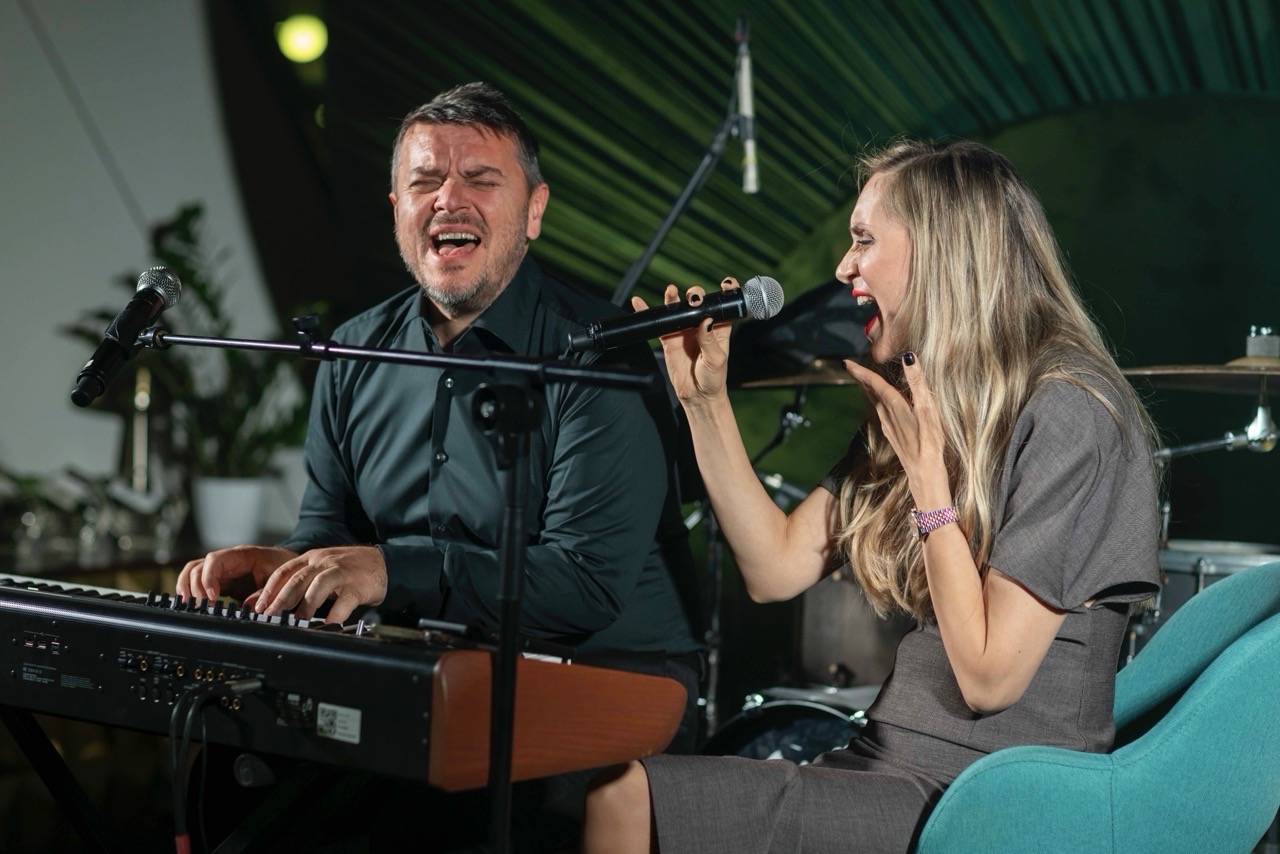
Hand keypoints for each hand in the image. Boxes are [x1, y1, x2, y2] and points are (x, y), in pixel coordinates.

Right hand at [178, 545, 298, 603]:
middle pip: (199, 567)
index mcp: (241, 555)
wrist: (288, 564)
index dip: (208, 578)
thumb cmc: (283, 566)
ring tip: (188, 604)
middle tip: (203, 606)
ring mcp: (222, 569)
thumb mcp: (278, 579)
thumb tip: (249, 609)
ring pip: (194, 572)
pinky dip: (191, 590)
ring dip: (187, 587)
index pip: (214, 560)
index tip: (213, 597)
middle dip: (196, 587)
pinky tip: (190, 603)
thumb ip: (263, 594)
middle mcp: (227, 560)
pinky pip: (199, 581)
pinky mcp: (221, 580)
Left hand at [251, 545, 387, 623]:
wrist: (383, 563)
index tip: (258, 607)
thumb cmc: (349, 569)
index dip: (269, 590)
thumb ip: (301, 582)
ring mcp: (342, 572)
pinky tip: (327, 626)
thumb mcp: (322, 569)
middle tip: (270, 617)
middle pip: (298, 579)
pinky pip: (344, 601)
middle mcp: (324, 562)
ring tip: (298, 622)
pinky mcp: (358, 585)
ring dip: (306, 606)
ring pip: (318, 586)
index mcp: (312, 558)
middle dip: (281, 599)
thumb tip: (273, 603)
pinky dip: (334, 615)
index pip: (284, 571)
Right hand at [634, 277, 737, 406]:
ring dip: (673, 298)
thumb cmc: (713, 378)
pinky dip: (648, 313)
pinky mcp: (669, 339)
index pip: (722, 304)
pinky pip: (658, 323)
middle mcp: (701, 325)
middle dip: (694, 295)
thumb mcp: (716, 359)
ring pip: (677, 309)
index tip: (725, 283)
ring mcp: (684, 330)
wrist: (697, 395)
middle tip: (692, 299)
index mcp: (718, 327)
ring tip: (670, 291)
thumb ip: (709, 340)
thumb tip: (705, 321)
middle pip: (697, 302)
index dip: (725, 291)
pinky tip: (639, 303)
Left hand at [843, 353, 949, 502]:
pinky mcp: (892, 433)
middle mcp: (885, 413)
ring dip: (866, 388)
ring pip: (873, 400)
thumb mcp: (927, 408)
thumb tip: (908, 357)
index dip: (859, 370)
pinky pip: (879, 410)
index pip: (872, 382)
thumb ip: (917, 381)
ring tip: (862, 379)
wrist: (923, 471)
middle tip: (849, 366)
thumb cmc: (929, 440)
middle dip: (859, 377)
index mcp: (892, 404)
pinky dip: (876, 399)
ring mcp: (887, 424)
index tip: (845, 362)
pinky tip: (881, 401)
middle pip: (869, 391)